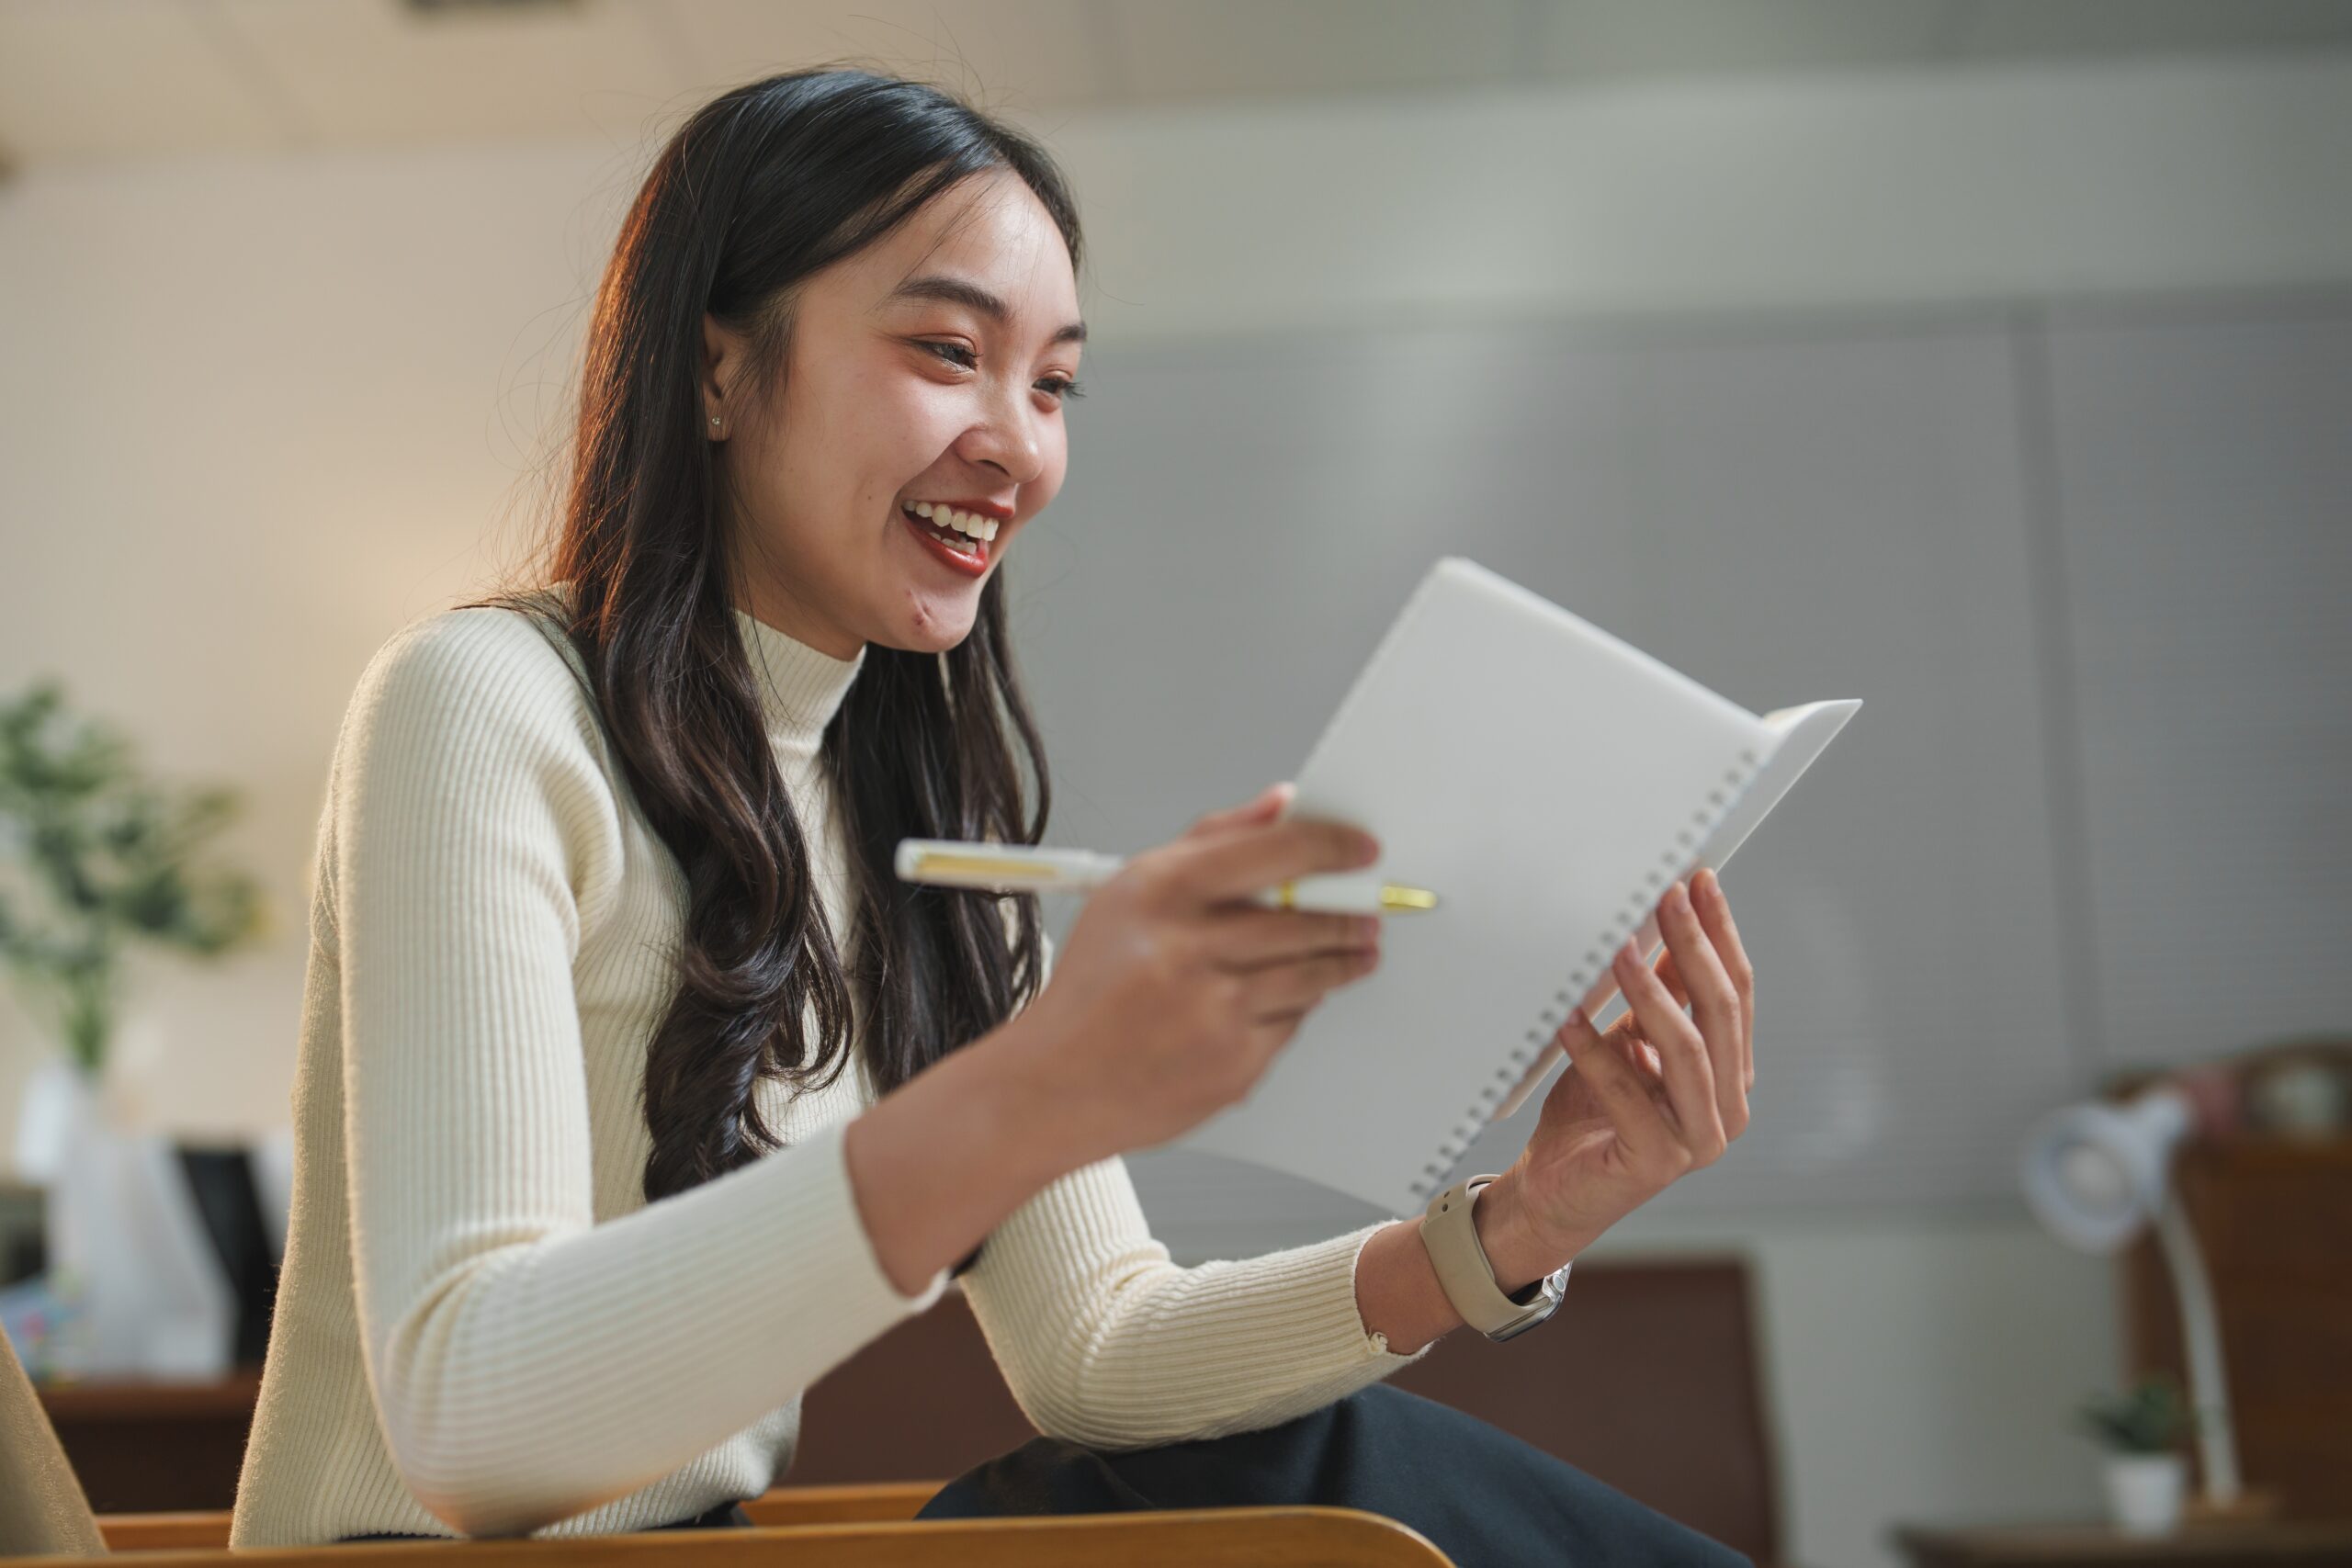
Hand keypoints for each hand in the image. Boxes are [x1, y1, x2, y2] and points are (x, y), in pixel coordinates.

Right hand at [995, 782, 1385, 1167]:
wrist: (1055, 1083)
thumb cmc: (1096, 985)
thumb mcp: (1132, 891)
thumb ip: (1214, 839)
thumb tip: (1282, 805)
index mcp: (1161, 892)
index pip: (1275, 851)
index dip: (1332, 846)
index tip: (1361, 848)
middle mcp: (1187, 949)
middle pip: (1306, 919)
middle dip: (1350, 914)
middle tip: (1367, 911)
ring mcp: (1213, 1011)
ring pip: (1311, 975)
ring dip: (1341, 960)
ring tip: (1351, 952)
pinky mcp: (1232, 1065)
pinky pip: (1292, 1025)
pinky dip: (1294, 1009)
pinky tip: (1278, 999)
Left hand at [1482, 867, 1755, 1272]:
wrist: (1554, 1191)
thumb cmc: (1592, 1115)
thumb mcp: (1629, 1041)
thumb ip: (1657, 997)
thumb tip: (1664, 925)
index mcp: (1730, 1074)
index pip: (1737, 992)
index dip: (1720, 934)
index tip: (1698, 882)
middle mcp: (1727, 1107)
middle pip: (1722, 1013)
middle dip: (1694, 948)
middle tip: (1664, 898)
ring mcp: (1698, 1140)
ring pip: (1689, 1050)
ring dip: (1653, 994)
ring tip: (1619, 951)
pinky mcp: (1657, 1161)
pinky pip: (1629, 1094)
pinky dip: (1597, 1052)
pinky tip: (1568, 1018)